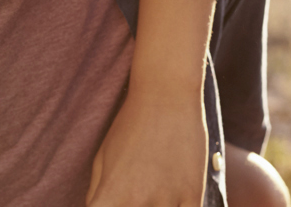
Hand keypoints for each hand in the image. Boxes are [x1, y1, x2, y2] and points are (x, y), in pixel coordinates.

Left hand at [86, 85, 207, 205]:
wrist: (165, 95)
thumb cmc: (129, 125)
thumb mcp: (102, 159)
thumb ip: (97, 194)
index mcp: (108, 196)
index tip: (112, 204)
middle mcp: (136, 202)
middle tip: (139, 195)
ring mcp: (166, 200)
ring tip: (154, 193)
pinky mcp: (193, 194)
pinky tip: (175, 201)